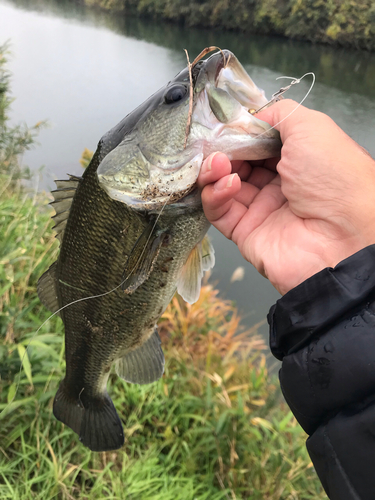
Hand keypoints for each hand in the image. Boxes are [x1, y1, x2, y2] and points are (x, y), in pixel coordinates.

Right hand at [197, 99, 374, 294]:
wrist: (342, 237)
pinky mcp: (244, 232)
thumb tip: (250, 119)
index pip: (257, 143)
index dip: (239, 134)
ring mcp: (260, 210)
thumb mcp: (311, 128)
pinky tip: (228, 184)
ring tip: (218, 164)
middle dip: (222, 151)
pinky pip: (219, 211)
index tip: (225, 126)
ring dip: (214, 170)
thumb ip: (278, 114)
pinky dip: (216, 194)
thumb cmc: (334, 177)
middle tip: (216, 146)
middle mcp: (278, 184)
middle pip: (237, 163)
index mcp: (297, 160)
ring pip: (222, 186)